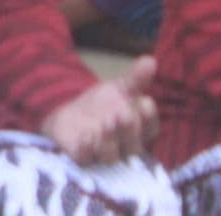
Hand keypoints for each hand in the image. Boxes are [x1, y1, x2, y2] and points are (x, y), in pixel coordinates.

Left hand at [41, 55, 156, 164]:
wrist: (70, 112)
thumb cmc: (102, 104)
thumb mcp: (118, 88)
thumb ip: (135, 78)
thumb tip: (151, 60)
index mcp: (137, 129)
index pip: (150, 129)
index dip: (149, 119)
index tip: (145, 102)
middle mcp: (122, 146)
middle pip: (133, 146)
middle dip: (130, 130)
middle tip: (124, 114)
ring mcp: (102, 154)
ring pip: (111, 157)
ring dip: (110, 141)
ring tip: (107, 123)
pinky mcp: (82, 158)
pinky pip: (86, 161)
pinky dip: (86, 151)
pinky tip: (85, 137)